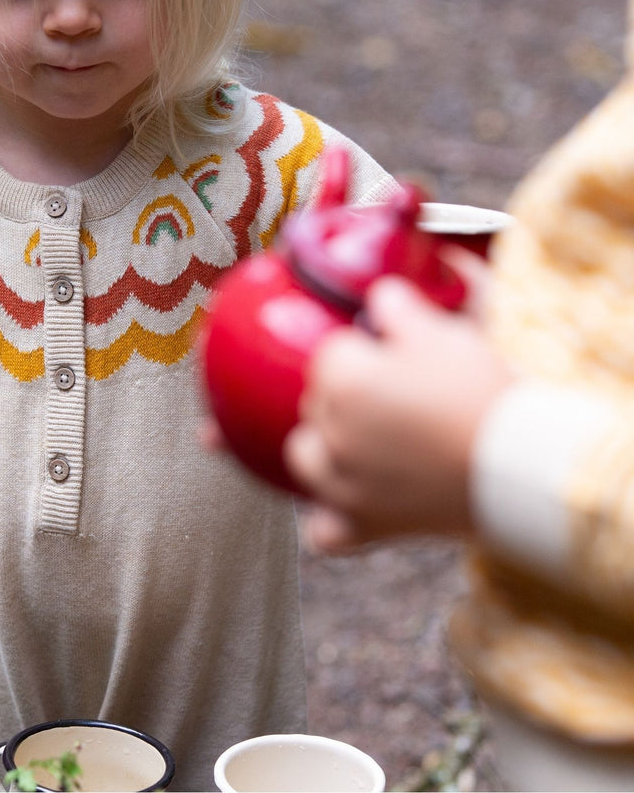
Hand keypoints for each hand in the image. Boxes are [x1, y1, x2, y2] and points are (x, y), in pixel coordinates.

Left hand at [284, 273, 512, 551]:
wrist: (521, 464)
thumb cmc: (481, 393)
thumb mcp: (442, 333)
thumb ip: (397, 307)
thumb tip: (379, 295)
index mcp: (343, 380)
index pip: (330, 352)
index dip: (362, 349)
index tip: (389, 353)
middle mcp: (331, 432)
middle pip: (316, 400)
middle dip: (344, 392)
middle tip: (394, 393)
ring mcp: (342, 484)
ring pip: (305, 458)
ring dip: (322, 447)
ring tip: (358, 441)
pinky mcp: (365, 525)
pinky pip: (324, 531)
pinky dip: (329, 519)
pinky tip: (342, 507)